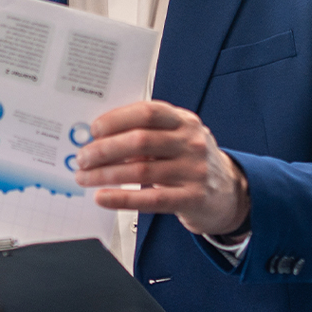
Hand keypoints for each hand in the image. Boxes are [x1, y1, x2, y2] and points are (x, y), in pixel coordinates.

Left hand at [76, 98, 251, 237]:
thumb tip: (99, 139)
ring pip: (141, 171)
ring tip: (85, 178)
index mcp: (184, 121)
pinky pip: (150, 200)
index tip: (94, 129)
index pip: (148, 112)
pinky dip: (122, 198)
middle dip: (104, 150)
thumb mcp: (178, 139)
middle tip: (82, 158)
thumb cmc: (191, 162)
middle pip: (140, 141)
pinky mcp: (192, 199)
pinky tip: (102, 198)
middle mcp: (191, 142)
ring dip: (105, 175)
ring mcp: (194, 171)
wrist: (229, 193)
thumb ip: (147, 134)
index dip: (117, 119)